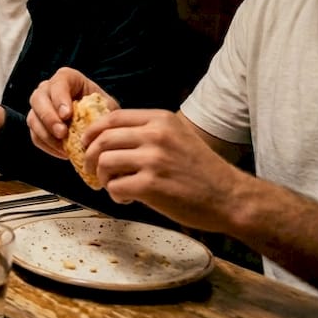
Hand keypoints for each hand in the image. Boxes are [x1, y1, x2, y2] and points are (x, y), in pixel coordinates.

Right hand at [26, 67, 115, 158]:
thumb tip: (97, 123)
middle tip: (62, 133)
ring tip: (64, 147)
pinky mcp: (36, 125)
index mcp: (67, 78)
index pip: (58, 83)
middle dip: (49, 118)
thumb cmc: (102, 110)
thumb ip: (102, 111)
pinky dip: (47, 145)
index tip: (67, 115)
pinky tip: (63, 152)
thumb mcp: (107, 107)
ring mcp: (39, 107)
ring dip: (46, 134)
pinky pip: (35, 135)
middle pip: (38, 99)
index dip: (60, 99)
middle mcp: (48, 89)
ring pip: (33, 118)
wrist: (96, 122)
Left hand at [80, 109, 244, 229]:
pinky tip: (127, 199)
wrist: (230, 197)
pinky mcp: (151, 185)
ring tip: (114, 186)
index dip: (92, 132)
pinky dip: (115, 195)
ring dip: (102, 177)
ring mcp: (153, 160)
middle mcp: (156, 135)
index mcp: (161, 120)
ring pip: (105, 162)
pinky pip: (115, 187)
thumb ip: (147, 133)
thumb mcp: (177, 137)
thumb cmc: (201, 171)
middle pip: (102, 139)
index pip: (111, 118)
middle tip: (91, 170)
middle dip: (90, 156)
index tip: (86, 144)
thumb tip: (107, 138)